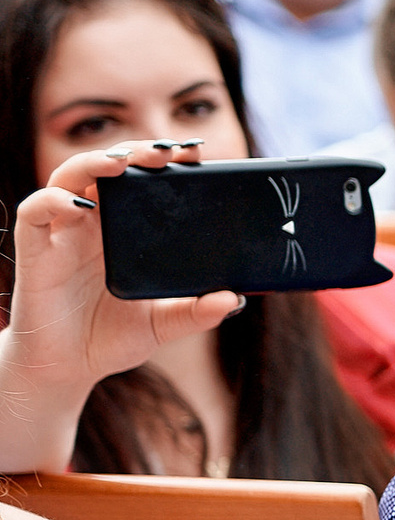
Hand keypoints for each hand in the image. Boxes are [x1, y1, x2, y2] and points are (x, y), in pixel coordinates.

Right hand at [0, 139, 237, 472]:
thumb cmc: (110, 337)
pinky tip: (76, 203)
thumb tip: (235, 300)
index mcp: (125, 232)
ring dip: (94, 162)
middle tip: (166, 152)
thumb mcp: (162, 324)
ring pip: (70, 177)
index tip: (197, 154)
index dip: (165, 163)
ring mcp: (63, 232)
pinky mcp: (36, 249)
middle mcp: (93, 223)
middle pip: (109, 169)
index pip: (143, 183)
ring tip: (122, 162)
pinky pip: (35, 212)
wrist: (67, 367)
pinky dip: (52, 200)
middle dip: (136, 152)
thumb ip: (195, 312)